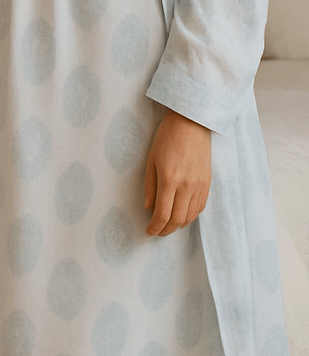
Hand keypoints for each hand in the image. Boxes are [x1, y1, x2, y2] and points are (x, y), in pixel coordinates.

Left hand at [143, 109, 210, 236]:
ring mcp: (200, 185)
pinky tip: (182, 215)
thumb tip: (148, 208)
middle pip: (177, 220)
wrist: (192, 123)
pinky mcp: (208, 183)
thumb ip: (149, 186)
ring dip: (178, 225)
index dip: (155, 227)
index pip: (162, 214)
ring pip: (191, 216)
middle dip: (165, 230)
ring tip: (168, 225)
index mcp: (169, 180)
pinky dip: (190, 215)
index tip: (148, 232)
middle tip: (157, 232)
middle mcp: (186, 186)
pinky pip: (200, 207)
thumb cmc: (167, 138)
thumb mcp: (151, 160)